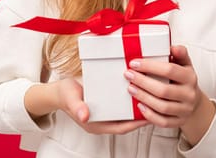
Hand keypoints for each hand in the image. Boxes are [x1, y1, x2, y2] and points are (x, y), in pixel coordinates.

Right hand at [26, 78, 147, 134]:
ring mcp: (106, 113)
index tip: (150, 115)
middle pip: (128, 121)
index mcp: (96, 124)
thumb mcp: (70, 99)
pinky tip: (140, 89)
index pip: (122, 127)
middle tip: (157, 103)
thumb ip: (77, 107)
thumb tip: (85, 115)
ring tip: (153, 95)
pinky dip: (132, 99)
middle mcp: (104, 120)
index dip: (137, 123)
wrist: (59, 90)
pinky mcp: (107, 105)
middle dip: (143, 114)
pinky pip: (122, 106)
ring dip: (139, 106)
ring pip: (127, 113)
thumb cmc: (65, 95)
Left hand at [123, 45, 215, 144]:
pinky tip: (139, 106)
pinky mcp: (179, 122)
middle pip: (164, 90)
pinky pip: (163, 121)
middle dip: (143, 82)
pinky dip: (149, 115)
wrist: (194, 102)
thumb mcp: (185, 64)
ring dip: (143, 97)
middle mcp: (189, 94)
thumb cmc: (184, 80)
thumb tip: (173, 47)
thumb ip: (180, 54)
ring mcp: (185, 110)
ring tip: (131, 89)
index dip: (150, 66)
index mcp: (190, 77)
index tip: (135, 63)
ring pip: (162, 107)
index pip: (170, 70)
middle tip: (128, 75)